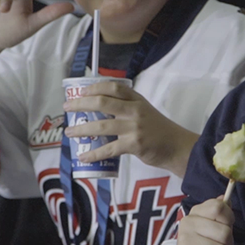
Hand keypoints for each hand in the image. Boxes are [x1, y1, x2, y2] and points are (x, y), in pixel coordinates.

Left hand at [63, 81, 198, 176]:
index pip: (113, 87)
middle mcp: (135, 110)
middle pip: (103, 103)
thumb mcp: (145, 111)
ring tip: (70, 132)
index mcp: (137, 100)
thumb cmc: (159, 130)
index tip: (81, 92)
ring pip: (102, 126)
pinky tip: (84, 157)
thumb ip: (126, 108)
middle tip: (68, 108)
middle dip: (81, 104)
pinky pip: (109, 149)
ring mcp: (134, 127)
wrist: (177, 147)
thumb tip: (99, 110)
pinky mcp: (134, 144)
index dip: (95, 87)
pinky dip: (94, 154)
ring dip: (82, 129)